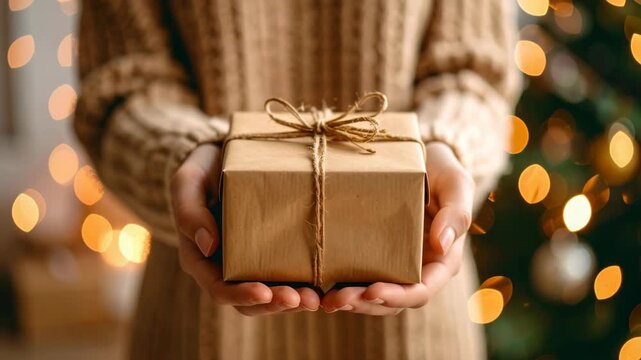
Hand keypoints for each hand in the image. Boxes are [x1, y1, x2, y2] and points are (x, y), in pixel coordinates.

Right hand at [171, 144, 320, 314]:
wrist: (221, 157)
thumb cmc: (201, 169)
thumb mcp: (188, 183)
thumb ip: (190, 212)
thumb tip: (207, 245)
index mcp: (201, 258)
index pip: (219, 288)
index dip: (240, 295)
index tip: (263, 293)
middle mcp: (225, 268)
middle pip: (249, 300)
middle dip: (276, 304)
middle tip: (302, 300)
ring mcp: (250, 262)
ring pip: (271, 295)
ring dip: (293, 301)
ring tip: (314, 299)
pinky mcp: (273, 252)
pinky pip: (287, 275)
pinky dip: (303, 283)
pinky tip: (323, 285)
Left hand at [320, 142, 473, 314]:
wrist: (421, 159)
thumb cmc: (442, 171)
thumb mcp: (455, 184)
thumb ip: (456, 214)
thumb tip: (442, 246)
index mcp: (441, 260)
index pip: (422, 289)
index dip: (399, 296)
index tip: (373, 291)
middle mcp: (418, 269)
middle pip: (394, 300)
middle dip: (367, 304)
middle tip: (339, 300)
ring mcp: (394, 264)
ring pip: (374, 296)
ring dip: (352, 302)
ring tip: (327, 301)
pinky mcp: (373, 255)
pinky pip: (359, 278)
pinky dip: (342, 286)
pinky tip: (320, 288)